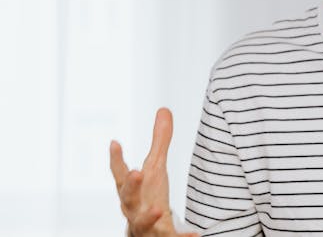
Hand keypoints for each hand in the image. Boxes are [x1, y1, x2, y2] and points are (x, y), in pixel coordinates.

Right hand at [110, 108, 198, 236]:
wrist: (147, 233)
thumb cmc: (148, 197)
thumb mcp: (155, 169)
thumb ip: (160, 141)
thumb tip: (164, 109)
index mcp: (131, 190)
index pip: (120, 174)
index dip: (116, 159)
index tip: (115, 141)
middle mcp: (133, 208)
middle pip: (128, 198)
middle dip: (131, 186)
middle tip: (136, 172)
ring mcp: (145, 225)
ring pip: (142, 223)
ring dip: (149, 217)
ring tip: (159, 211)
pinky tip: (195, 236)